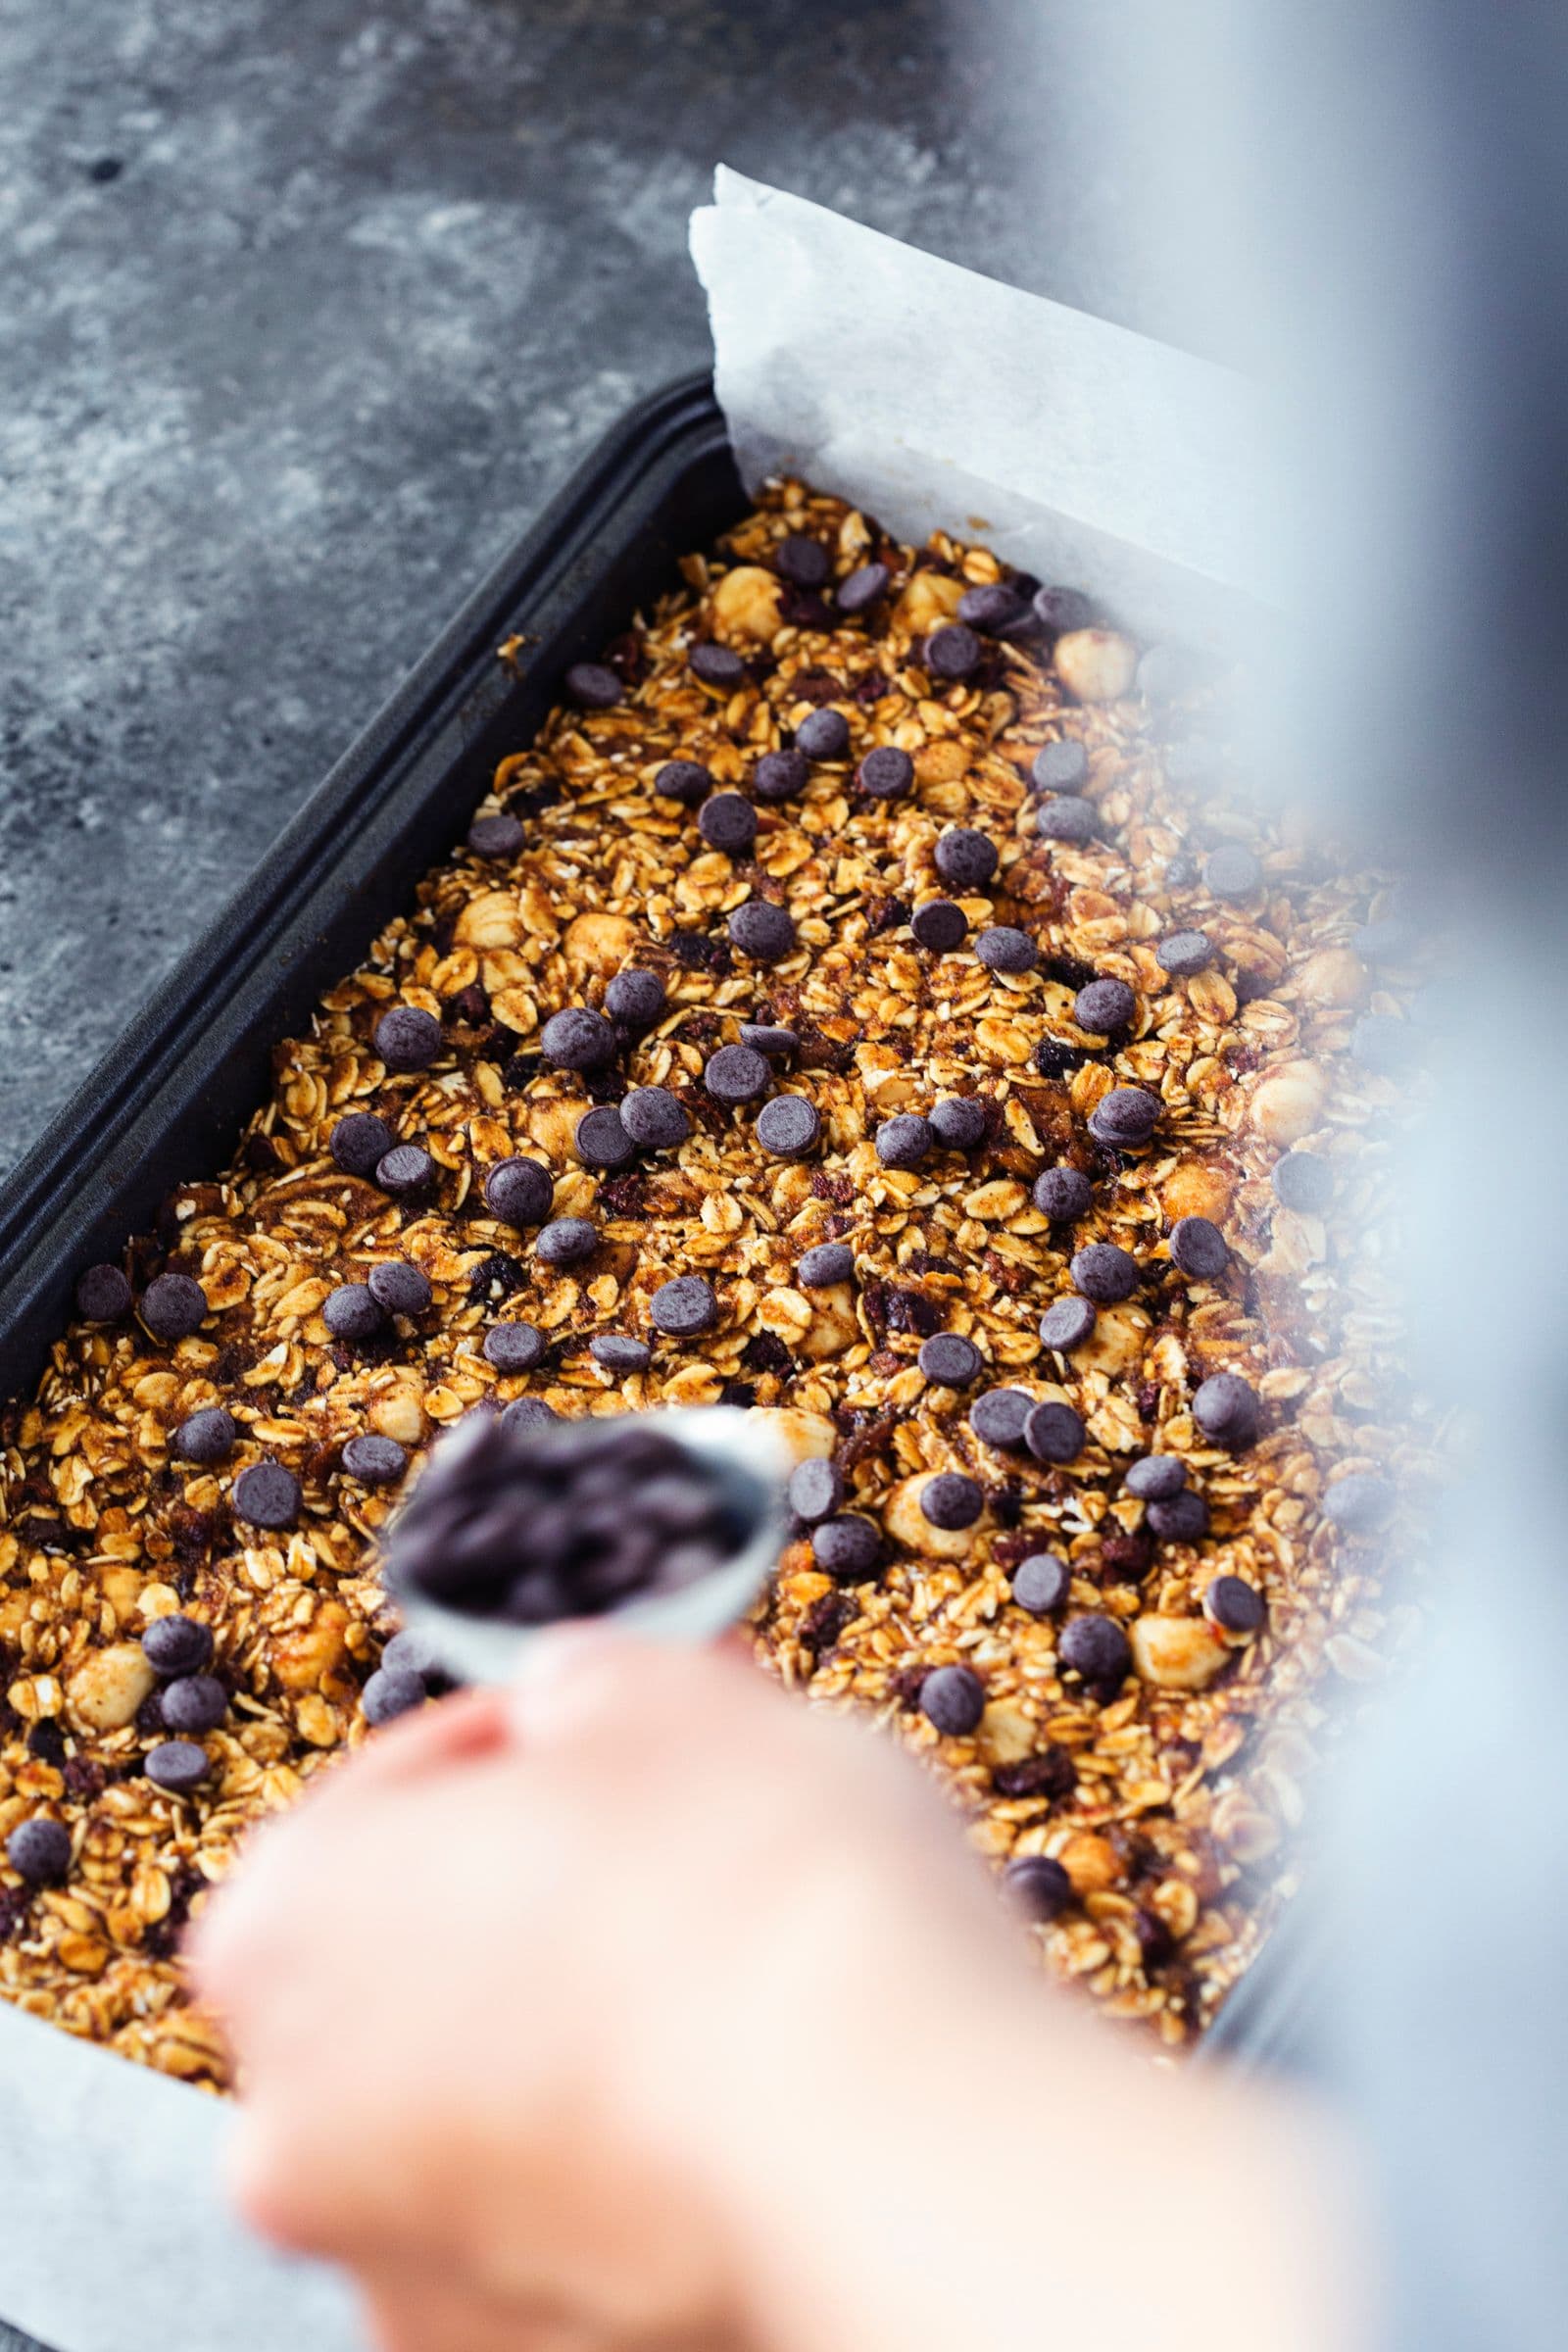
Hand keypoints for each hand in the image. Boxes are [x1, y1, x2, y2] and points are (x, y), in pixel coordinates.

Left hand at [196, 1635, 1365, 2351]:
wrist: (892, 2130)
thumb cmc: (757, 1893)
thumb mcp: (656, 1688)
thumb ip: (573, 1685)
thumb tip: (574, 1703)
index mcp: (283, 1927)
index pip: (395, 1788)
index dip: (535, 1738)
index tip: (632, 1731)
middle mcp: (296, 2124)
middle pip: (430, 1960)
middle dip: (555, 1889)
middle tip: (693, 1837)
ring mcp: (410, 2265)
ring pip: (499, 2103)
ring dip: (596, 2030)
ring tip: (746, 1970)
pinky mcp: (528, 2351)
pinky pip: (574, 2220)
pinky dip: (643, 2156)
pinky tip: (753, 2091)